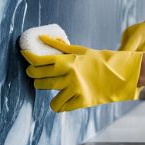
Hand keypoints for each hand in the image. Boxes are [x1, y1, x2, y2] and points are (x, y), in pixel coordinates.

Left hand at [21, 35, 143, 112]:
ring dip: (48, 92)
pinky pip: (59, 107)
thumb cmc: (98, 60)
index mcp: (68, 60)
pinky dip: (60, 104)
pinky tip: (65, 97)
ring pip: (48, 96)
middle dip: (35, 77)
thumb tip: (41, 37)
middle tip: (38, 76)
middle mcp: (69, 75)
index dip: (29, 58)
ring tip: (54, 88)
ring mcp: (75, 89)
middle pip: (38, 79)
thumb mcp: (79, 50)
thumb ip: (59, 46)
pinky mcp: (80, 101)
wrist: (119, 74)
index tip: (25, 55)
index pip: (39, 61)